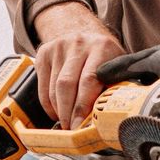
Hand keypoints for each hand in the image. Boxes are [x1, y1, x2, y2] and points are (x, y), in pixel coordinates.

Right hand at [33, 2, 124, 128]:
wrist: (84, 30)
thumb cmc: (104, 56)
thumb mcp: (117, 66)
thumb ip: (116, 87)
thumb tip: (114, 119)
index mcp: (102, 47)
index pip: (89, 80)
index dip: (83, 107)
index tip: (81, 126)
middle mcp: (79, 43)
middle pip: (67, 85)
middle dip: (68, 113)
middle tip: (71, 129)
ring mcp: (59, 46)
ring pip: (53, 89)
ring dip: (59, 111)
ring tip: (66, 123)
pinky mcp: (44, 52)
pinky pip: (42, 87)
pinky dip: (48, 105)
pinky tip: (57, 111)